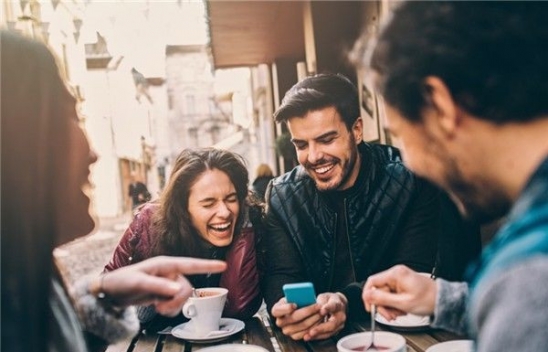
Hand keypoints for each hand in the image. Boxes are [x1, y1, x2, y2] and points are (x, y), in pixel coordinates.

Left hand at [91, 256, 225, 314]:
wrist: (110, 293)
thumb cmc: (121, 282)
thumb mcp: (138, 283)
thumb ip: (159, 286)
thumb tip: (178, 289)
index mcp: (165, 264)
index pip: (190, 264)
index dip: (207, 266)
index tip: (222, 265)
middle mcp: (168, 272)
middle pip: (187, 286)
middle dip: (178, 300)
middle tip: (162, 308)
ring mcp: (166, 283)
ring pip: (182, 296)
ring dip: (173, 306)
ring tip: (158, 309)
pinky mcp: (163, 293)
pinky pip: (176, 302)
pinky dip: (170, 309)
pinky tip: (159, 309)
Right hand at [271, 297, 322, 340]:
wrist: (299, 309)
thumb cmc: (296, 300)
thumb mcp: (293, 295)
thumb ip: (295, 296)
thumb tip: (302, 296)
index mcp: (276, 310)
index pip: (277, 311)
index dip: (286, 308)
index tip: (294, 304)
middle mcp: (279, 322)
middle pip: (293, 318)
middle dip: (308, 311)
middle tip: (318, 306)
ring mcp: (286, 330)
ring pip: (302, 325)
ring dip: (314, 318)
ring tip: (322, 311)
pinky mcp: (295, 336)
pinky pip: (306, 333)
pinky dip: (315, 326)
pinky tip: (321, 319)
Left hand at [305, 292, 346, 340]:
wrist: (336, 305)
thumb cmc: (328, 300)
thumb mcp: (324, 297)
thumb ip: (321, 302)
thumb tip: (319, 309)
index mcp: (338, 305)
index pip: (334, 306)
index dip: (328, 308)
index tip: (322, 311)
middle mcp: (341, 316)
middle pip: (332, 324)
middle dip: (321, 328)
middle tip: (312, 331)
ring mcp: (339, 325)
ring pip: (329, 332)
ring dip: (318, 335)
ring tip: (308, 336)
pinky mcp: (335, 331)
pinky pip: (326, 335)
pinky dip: (317, 337)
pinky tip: (309, 337)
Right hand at [362, 265, 436, 320]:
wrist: (442, 301)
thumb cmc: (428, 299)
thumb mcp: (403, 302)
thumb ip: (383, 299)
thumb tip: (367, 296)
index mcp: (395, 274)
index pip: (372, 282)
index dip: (368, 296)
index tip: (370, 307)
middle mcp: (396, 274)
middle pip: (378, 290)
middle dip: (382, 305)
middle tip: (389, 315)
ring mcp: (399, 280)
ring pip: (384, 295)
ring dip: (389, 307)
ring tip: (398, 313)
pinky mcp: (402, 285)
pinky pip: (391, 295)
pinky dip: (394, 305)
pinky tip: (402, 309)